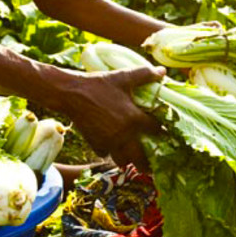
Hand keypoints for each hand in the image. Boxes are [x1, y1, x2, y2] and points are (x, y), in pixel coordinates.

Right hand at [43, 65, 165, 171]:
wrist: (72, 93)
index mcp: (134, 118)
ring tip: (133, 158)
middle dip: (148, 163)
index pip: (156, 131)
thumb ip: (145, 75)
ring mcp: (109, 142)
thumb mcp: (124, 77)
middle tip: (152, 165)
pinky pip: (107, 154)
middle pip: (140, 157)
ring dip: (129, 160)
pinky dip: (110, 152)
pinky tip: (113, 146)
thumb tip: (163, 71)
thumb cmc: (99, 84)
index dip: (162, 132)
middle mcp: (123, 134)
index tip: (164, 134)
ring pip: (123, 160)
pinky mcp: (95, 144)